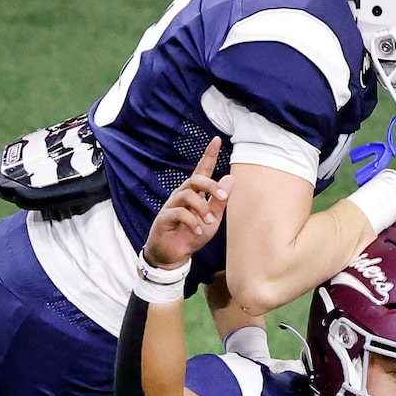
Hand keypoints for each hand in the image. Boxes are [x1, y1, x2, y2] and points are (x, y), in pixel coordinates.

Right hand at [144, 138, 232, 268]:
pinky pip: (180, 213)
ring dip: (202, 208)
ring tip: (208, 223)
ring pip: (188, 195)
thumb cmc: (192, 236)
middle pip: (195, 179)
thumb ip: (220, 202)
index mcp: (194, 193)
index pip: (201, 170)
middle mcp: (182, 195)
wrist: (173, 255)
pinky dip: (192, 222)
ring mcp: (172, 205)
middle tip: (223, 196)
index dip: (208, 155)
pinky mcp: (164, 217)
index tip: (217, 140)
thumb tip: (230, 178)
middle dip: (211, 186)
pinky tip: (197, 231)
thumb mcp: (212, 221)